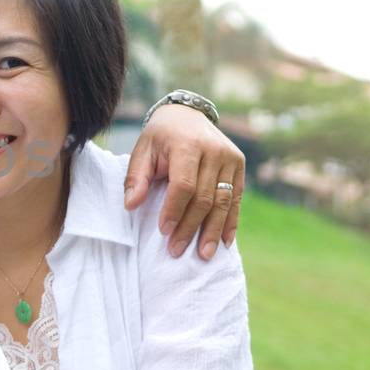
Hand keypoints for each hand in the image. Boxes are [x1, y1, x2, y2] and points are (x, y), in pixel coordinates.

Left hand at [125, 104, 245, 259]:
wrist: (187, 115)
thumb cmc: (160, 137)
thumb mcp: (142, 150)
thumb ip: (136, 178)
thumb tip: (131, 206)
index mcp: (187, 145)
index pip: (184, 185)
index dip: (174, 211)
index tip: (163, 231)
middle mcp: (214, 151)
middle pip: (204, 197)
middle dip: (190, 227)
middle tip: (177, 251)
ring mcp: (230, 158)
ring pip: (223, 201)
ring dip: (212, 231)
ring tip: (203, 255)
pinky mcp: (239, 165)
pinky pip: (237, 198)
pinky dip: (231, 222)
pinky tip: (224, 242)